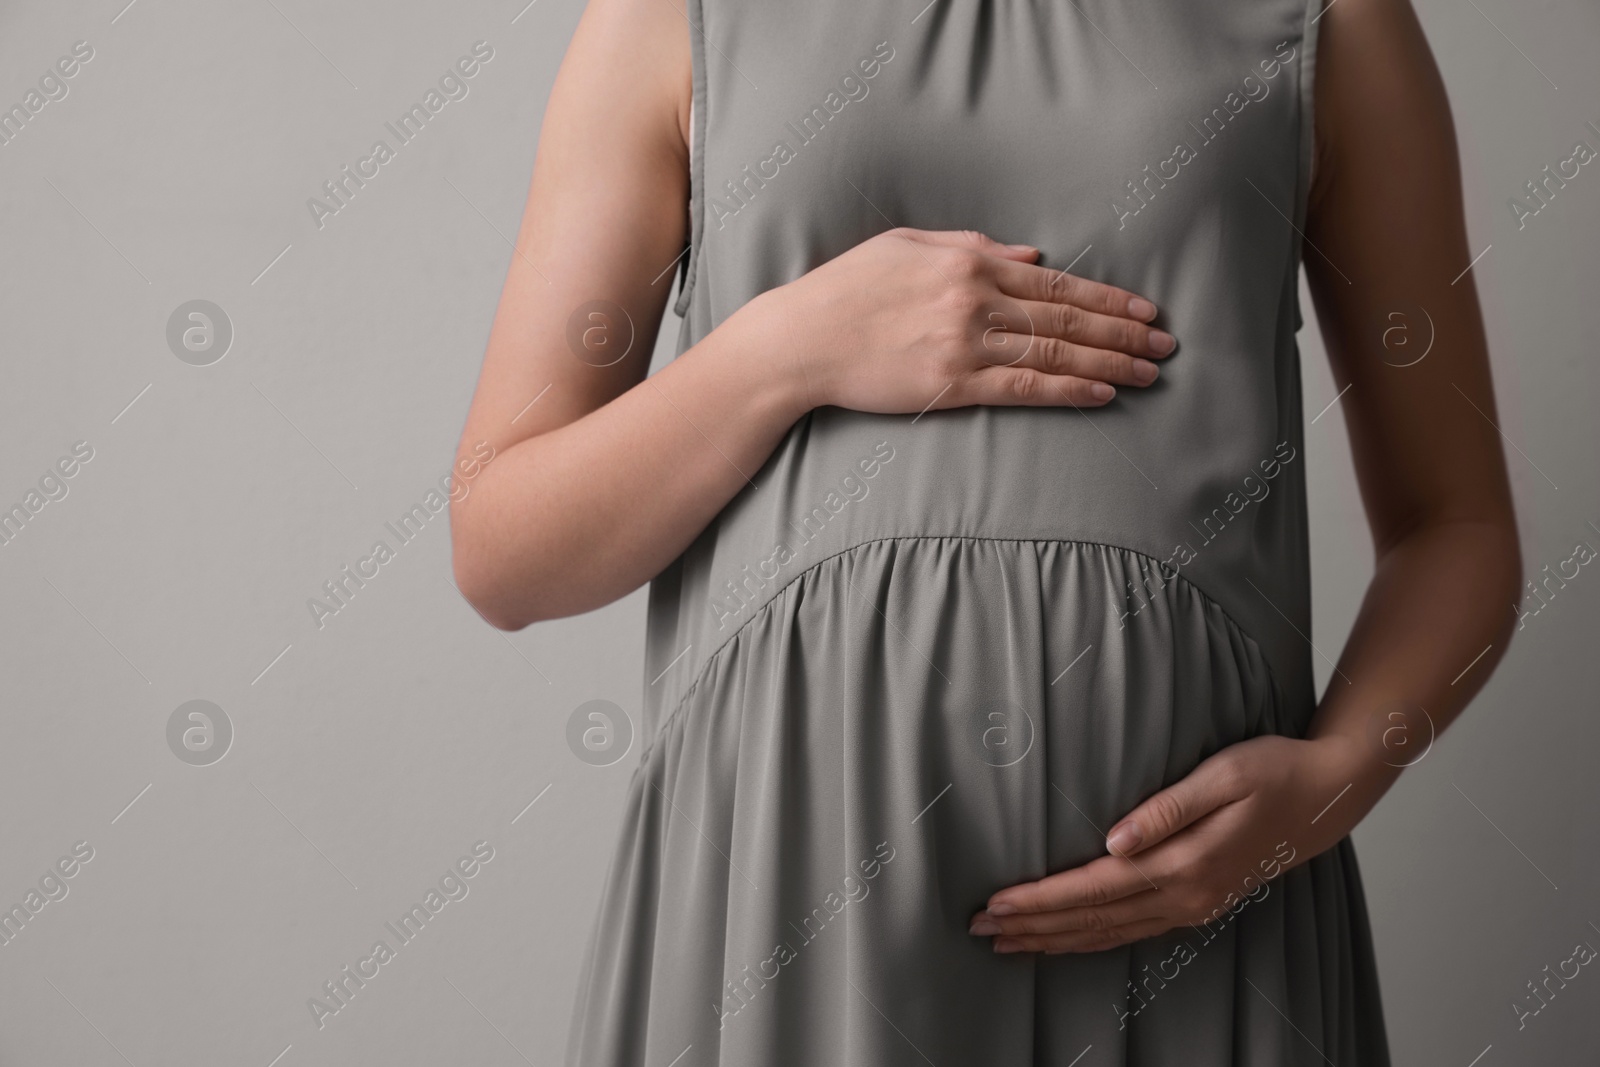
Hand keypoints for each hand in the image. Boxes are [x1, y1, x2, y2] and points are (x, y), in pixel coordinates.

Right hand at [746, 227, 1175, 414]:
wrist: (801, 338)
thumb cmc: (847, 290)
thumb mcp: (907, 246)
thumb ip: (973, 246)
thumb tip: (1032, 257)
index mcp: (968, 262)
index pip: (1055, 283)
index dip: (1107, 300)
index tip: (1144, 312)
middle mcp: (975, 299)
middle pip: (1066, 317)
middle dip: (1123, 333)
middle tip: (1165, 346)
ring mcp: (964, 343)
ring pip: (1054, 352)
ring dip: (1108, 364)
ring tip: (1148, 374)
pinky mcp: (950, 384)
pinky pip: (1023, 386)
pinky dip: (1067, 389)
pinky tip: (1102, 395)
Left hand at [968, 734, 1375, 953]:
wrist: (1327, 796)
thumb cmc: (1273, 771)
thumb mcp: (1222, 774)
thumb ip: (1166, 809)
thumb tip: (1113, 839)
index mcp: (1184, 864)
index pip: (1094, 889)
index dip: (1041, 899)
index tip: (995, 904)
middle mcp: (1186, 895)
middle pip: (1093, 920)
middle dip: (1033, 927)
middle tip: (979, 929)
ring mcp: (1194, 906)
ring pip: (1110, 934)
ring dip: (1056, 939)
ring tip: (1009, 942)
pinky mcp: (1199, 904)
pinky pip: (1132, 932)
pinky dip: (1091, 939)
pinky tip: (1067, 939)